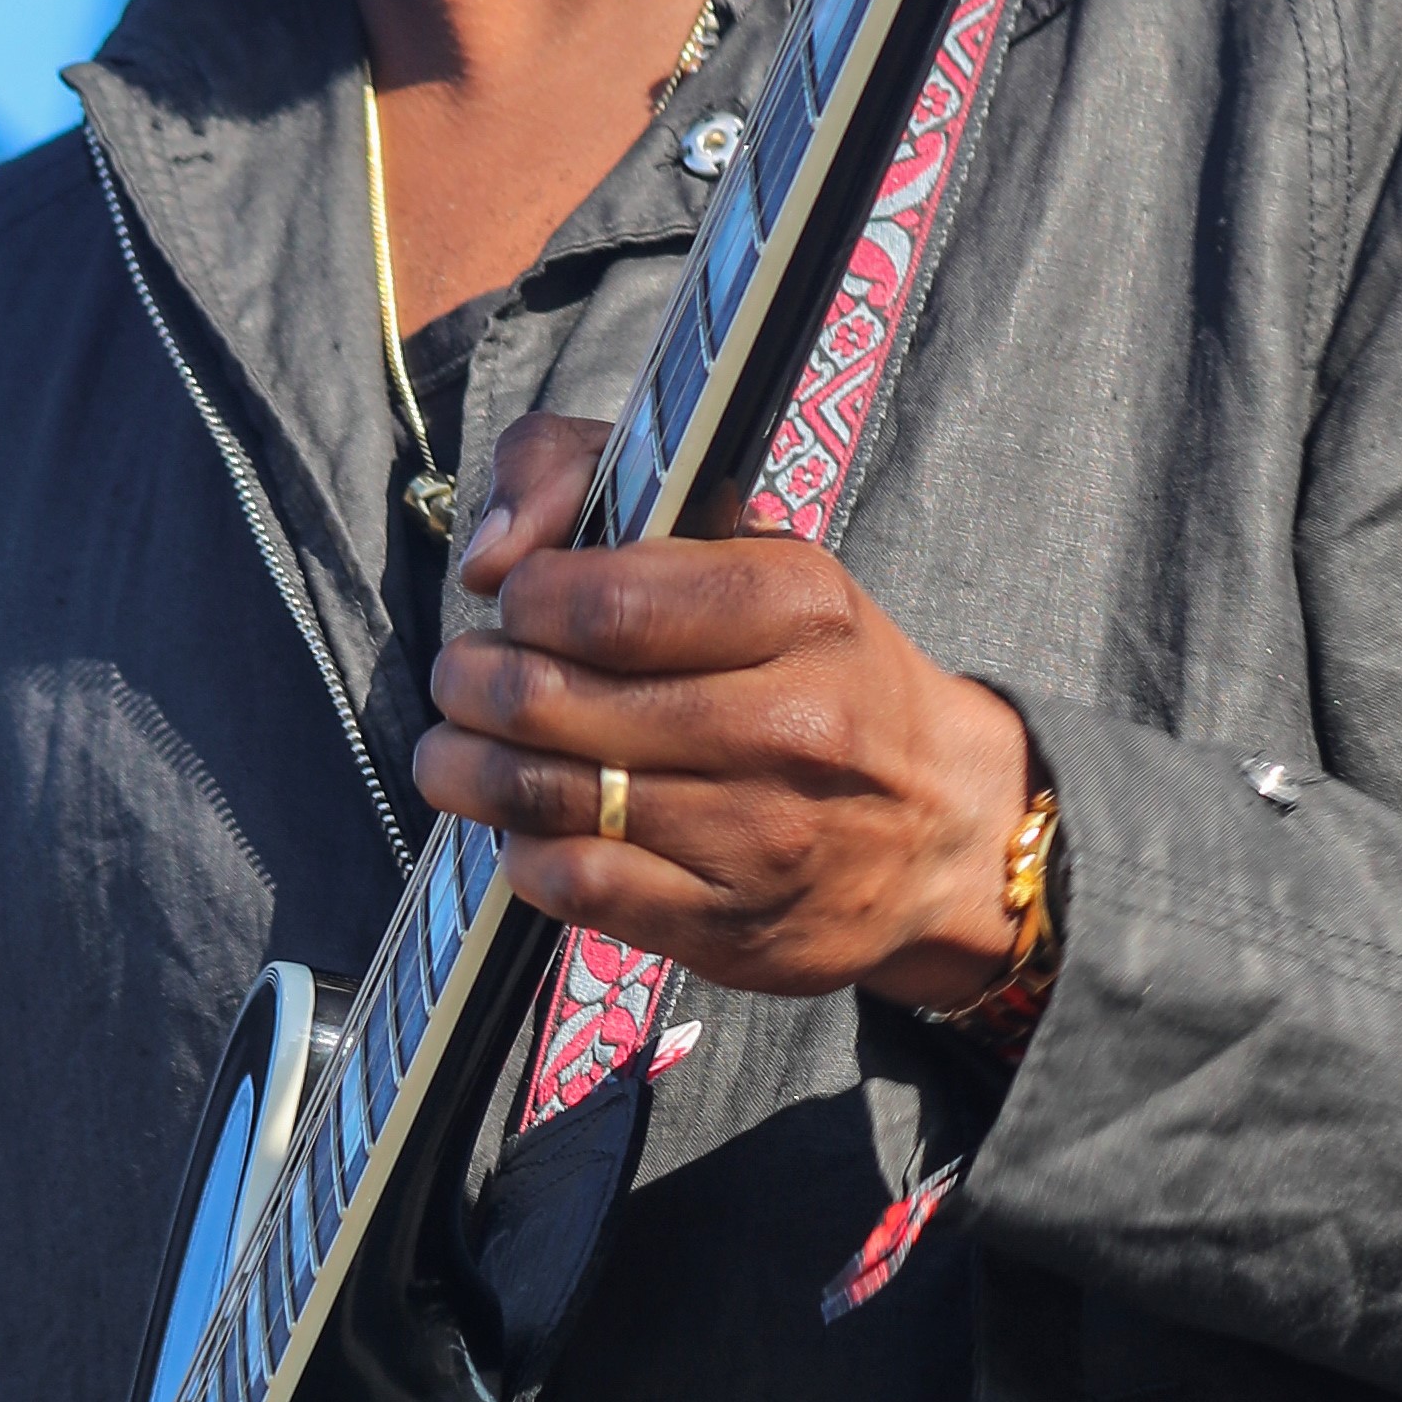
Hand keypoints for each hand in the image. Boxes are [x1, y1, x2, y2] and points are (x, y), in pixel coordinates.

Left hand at [413, 411, 1039, 1006]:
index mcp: (798, 603)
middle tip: (465, 680)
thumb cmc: (814, 666)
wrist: (946, 825)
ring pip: (550, 797)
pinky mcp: (734, 926)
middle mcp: (792, 722)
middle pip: (556, 700)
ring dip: (467, 772)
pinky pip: (579, 888)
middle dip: (474, 684)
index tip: (515, 605)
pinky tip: (524, 832)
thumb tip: (492, 554)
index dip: (525, 601)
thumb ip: (591, 475)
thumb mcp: (744, 539)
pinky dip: (521, 855)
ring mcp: (764, 834)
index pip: (607, 601)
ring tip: (456, 753)